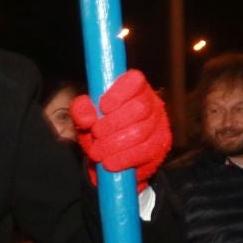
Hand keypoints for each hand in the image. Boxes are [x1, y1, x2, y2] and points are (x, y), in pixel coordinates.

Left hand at [69, 70, 173, 189]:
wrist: (111, 159)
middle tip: (96, 134)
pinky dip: (123, 158)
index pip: (134, 80)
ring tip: (97, 152)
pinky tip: (109, 162)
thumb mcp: (86, 117)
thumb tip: (88, 118)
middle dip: (112, 124)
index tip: (103, 107)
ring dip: (113, 144)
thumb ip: (81, 110)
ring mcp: (159, 123)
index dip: (119, 93)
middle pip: (139, 108)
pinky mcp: (161, 145)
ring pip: (140, 132)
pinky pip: (144, 151)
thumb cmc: (101, 130)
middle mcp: (152, 102)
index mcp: (134, 88)